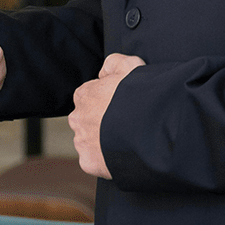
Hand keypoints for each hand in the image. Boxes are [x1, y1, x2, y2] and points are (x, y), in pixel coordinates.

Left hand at [69, 53, 145, 177]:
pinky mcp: (88, 162)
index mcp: (84, 95)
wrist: (148, 126)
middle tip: (124, 125)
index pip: (89, 97)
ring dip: (102, 142)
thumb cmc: (139, 93)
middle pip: (87, 120)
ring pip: (89, 142)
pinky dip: (105, 160)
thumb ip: (113, 62)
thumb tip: (103, 73)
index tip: (121, 106)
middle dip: (101, 123)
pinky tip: (122, 154)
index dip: (106, 102)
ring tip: (125, 141)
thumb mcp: (130, 65)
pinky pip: (94, 162)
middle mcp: (77, 117)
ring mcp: (82, 141)